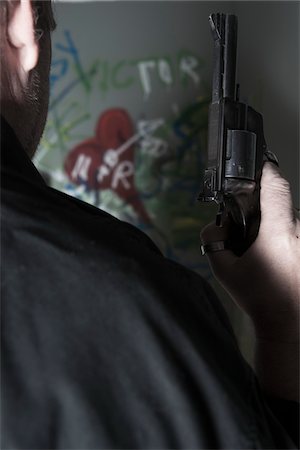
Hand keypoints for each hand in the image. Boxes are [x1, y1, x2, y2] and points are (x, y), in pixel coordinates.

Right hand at [201, 162, 299, 342]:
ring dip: (279, 226)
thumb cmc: (257, 298)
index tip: (261, 166)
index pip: (277, 188)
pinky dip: (288, 237)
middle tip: (251, 226)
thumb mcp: (224, 270)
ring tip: (266, 249)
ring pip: (292, 220)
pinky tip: (279, 257)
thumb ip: (213, 240)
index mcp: (279, 234)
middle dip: (267, 209)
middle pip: (283, 205)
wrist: (288, 324)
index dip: (268, 171)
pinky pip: (298, 233)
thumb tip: (216, 224)